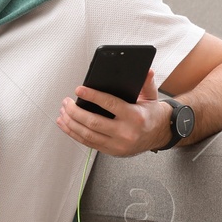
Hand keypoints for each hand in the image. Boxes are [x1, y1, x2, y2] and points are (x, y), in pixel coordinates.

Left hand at [56, 68, 171, 156]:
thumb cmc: (151, 114)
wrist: (159, 135)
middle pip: (93, 122)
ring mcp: (117, 145)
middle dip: (75, 111)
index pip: (110, 105)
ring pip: (87, 135)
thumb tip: (146, 70)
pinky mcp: (111, 151)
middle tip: (66, 102)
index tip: (79, 90)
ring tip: (62, 112)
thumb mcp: (151, 96)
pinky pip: (88, 143)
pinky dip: (74, 134)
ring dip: (71, 123)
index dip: (92, 96)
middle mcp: (126, 133)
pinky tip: (66, 124)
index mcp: (135, 117)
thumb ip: (146, 83)